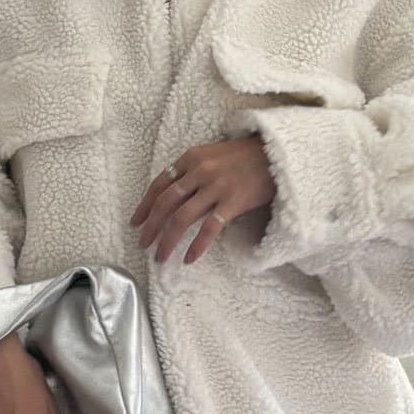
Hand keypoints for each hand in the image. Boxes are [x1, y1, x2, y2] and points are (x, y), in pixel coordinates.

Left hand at [130, 134, 275, 264]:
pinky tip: (189, 259)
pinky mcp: (233, 202)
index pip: (159, 185)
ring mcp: (216, 187)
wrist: (277, 154)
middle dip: (151, 227)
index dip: (145, 206)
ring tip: (161, 257)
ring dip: (168, 241)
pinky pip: (209, 229)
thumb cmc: (245, 157)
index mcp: (191, 158)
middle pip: (166, 204)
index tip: (136, 223)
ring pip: (181, 219)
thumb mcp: (212, 156)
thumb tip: (172, 197)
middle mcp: (200, 172)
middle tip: (143, 244)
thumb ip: (192, 172)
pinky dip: (196, 246)